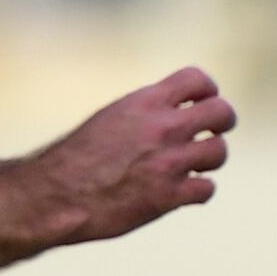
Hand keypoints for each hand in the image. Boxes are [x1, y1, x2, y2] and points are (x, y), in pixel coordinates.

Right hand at [26, 66, 232, 243]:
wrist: (53, 194)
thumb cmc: (76, 159)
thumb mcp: (112, 119)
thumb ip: (146, 113)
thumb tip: (176, 111)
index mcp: (144, 102)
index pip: (198, 78)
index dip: (209, 91)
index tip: (202, 103)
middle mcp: (161, 127)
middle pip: (222, 112)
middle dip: (223, 123)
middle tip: (211, 133)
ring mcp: (168, 162)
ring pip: (219, 151)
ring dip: (210, 160)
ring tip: (193, 166)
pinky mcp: (167, 196)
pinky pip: (207, 188)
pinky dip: (199, 191)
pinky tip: (184, 192)